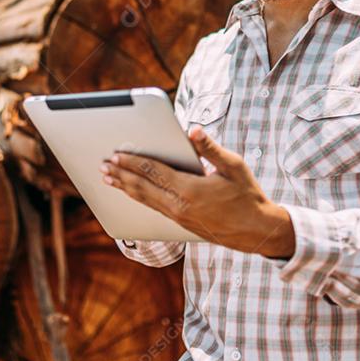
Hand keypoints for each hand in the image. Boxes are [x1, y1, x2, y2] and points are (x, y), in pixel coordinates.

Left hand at [100, 126, 294, 256]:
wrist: (256, 231)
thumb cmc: (247, 195)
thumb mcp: (234, 167)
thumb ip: (211, 148)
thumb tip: (193, 130)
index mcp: (190, 190)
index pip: (154, 172)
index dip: (133, 162)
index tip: (116, 154)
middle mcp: (179, 206)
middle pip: (142, 187)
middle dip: (121, 174)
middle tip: (103, 165)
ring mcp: (178, 217)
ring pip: (144, 200)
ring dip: (124, 187)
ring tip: (108, 178)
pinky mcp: (180, 223)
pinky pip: (152, 208)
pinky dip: (137, 198)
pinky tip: (129, 192)